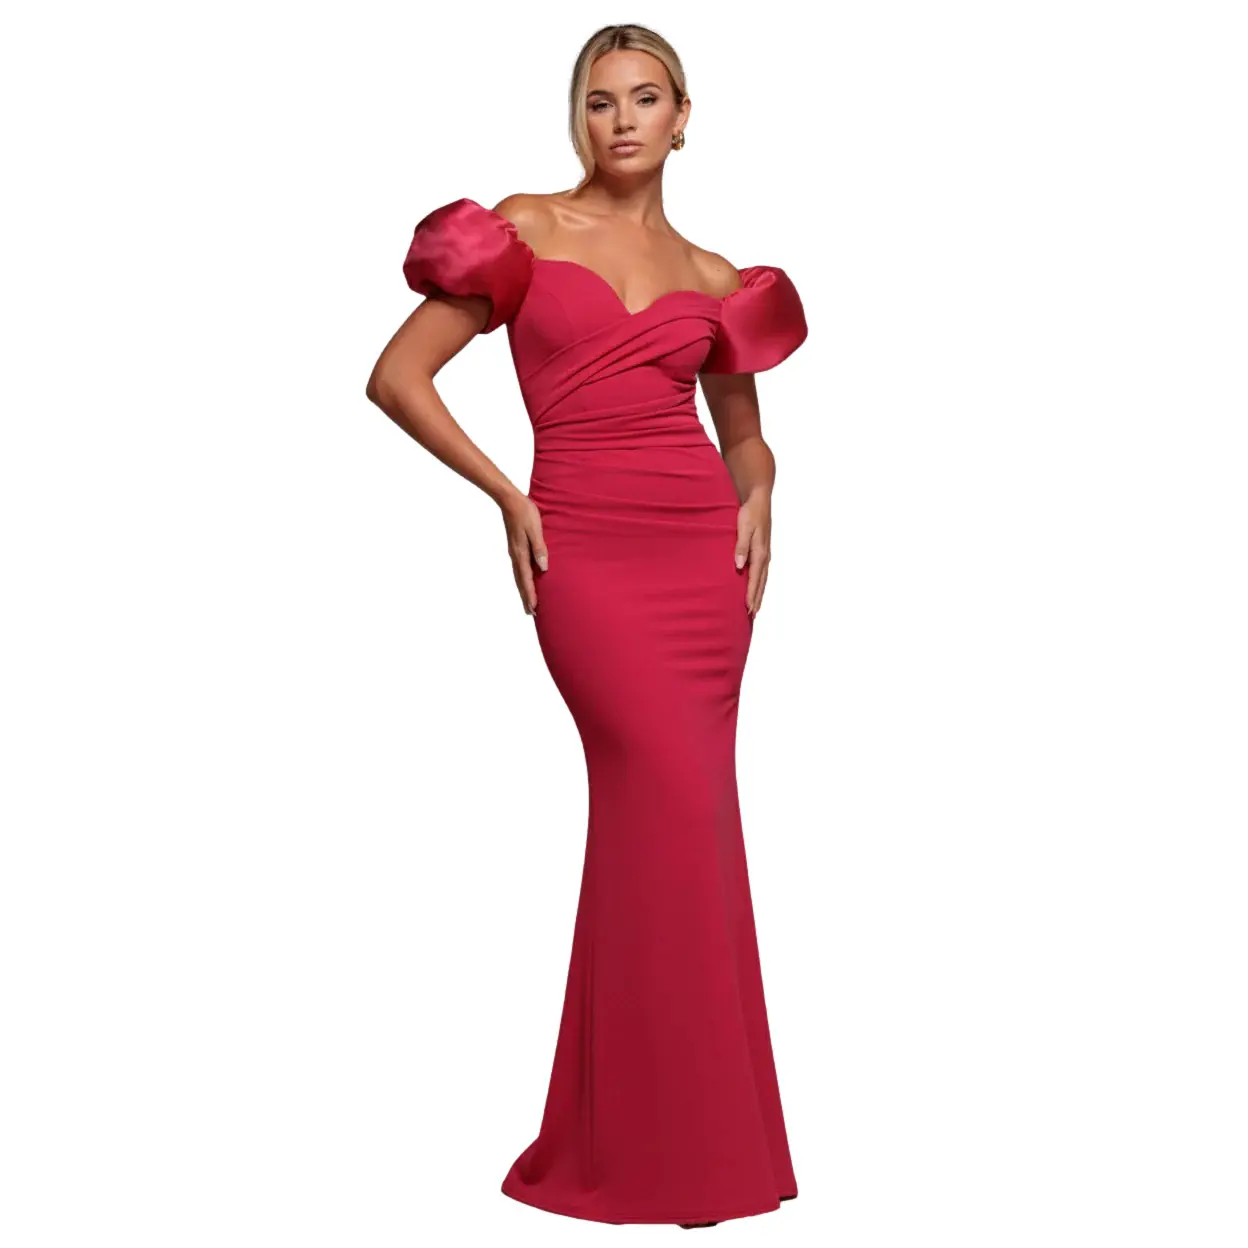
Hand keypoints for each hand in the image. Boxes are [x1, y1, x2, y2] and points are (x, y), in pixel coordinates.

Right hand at [500, 491, 547, 615]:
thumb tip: (544, 567)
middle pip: (520, 581)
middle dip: (525, 597)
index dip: (530, 594)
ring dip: (524, 590)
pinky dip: (522, 579)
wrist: (509, 500)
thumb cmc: (525, 513)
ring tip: (528, 602)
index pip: (526, 579)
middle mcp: (515, 555)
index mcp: (520, 553)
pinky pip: (519, 568)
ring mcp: (514, 552)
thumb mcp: (535, 529)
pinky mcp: (515, 547)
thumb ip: (539, 548)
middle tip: (530, 613)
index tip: (534, 609)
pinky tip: (525, 580)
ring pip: (519, 576)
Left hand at [734, 491, 770, 617]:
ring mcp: (765, 553)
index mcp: (760, 552)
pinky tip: (756, 587)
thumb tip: (739, 566)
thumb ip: (741, 547)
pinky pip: (762, 572)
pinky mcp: (763, 550)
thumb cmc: (750, 512)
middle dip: (756, 599)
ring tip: (755, 607)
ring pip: (763, 579)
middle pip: (761, 583)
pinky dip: (760, 583)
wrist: (759, 498)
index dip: (751, 595)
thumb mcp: (743, 527)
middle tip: (752, 615)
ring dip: (759, 593)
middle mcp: (765, 556)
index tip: (748, 609)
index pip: (754, 579)